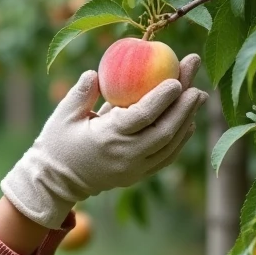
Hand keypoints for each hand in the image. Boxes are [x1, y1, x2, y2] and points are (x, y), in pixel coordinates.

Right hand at [1, 55, 207, 227]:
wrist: (57, 182)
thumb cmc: (58, 142)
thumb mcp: (62, 115)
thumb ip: (80, 93)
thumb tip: (96, 72)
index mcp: (107, 137)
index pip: (142, 117)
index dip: (162, 98)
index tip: (176, 79)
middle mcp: (125, 156)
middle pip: (165, 131)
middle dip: (184, 106)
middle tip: (197, 84)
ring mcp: (134, 169)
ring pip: (170, 145)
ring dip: (187, 120)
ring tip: (198, 96)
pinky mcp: (138, 175)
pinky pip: (166, 157)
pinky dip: (180, 139)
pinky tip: (188, 120)